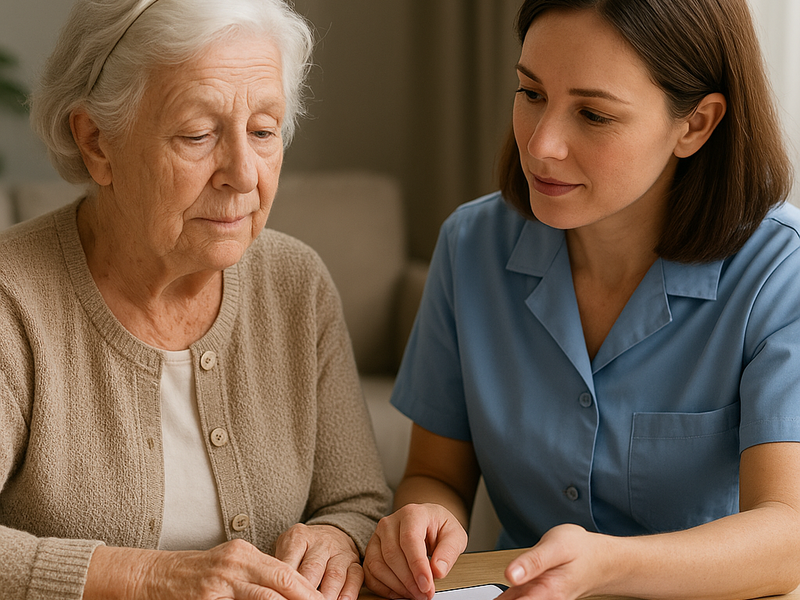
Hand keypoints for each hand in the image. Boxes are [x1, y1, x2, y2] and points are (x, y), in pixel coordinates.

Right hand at [87, 539, 325, 599]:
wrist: (152, 577)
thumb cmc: (196, 575)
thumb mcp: (229, 567)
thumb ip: (257, 576)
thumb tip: (293, 589)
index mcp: (245, 552)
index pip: (287, 572)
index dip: (309, 591)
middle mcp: (235, 563)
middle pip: (283, 581)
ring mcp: (219, 582)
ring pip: (265, 599)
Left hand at [275, 523, 361, 599]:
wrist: (328, 534)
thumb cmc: (301, 548)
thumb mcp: (286, 549)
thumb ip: (281, 566)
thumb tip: (272, 588)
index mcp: (299, 537)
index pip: (290, 562)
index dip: (286, 583)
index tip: (283, 595)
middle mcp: (321, 542)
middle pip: (312, 569)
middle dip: (307, 591)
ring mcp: (340, 551)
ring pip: (335, 575)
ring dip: (328, 594)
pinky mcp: (355, 562)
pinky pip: (355, 577)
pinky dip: (348, 593)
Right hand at [363, 503, 467, 599]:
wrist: (428, 521)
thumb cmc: (440, 527)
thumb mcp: (455, 536)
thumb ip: (448, 552)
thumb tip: (438, 571)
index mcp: (412, 514)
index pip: (410, 540)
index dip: (417, 565)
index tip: (427, 585)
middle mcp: (390, 522)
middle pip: (392, 554)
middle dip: (409, 580)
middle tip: (424, 594)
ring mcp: (378, 536)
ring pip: (378, 564)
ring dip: (396, 585)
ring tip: (415, 594)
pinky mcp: (372, 549)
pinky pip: (370, 572)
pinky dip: (383, 587)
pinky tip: (399, 592)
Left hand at [501, 524, 612, 599]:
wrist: (600, 559)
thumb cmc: (582, 551)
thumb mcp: (556, 546)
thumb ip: (532, 561)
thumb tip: (510, 574)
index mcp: (547, 592)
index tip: (498, 595)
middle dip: (502, 599)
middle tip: (494, 592)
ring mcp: (540, 598)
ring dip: (506, 597)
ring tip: (501, 587)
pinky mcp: (537, 593)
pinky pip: (517, 598)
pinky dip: (509, 595)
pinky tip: (503, 591)